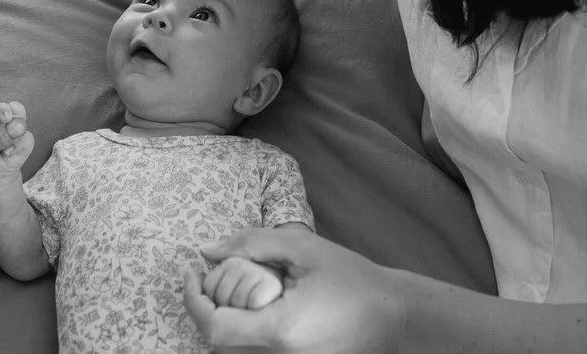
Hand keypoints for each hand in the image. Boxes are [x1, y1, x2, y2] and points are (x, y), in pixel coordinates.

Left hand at [183, 228, 403, 352]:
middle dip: (206, 307)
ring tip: (235, 288)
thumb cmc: (353, 278)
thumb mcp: (303, 249)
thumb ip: (251, 244)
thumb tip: (208, 251)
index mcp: (280, 329)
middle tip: (213, 276)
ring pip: (232, 350)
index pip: (214, 327)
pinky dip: (242, 329)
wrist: (394, 316)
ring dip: (222, 319)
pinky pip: (253, 352)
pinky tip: (255, 304)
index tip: (191, 272)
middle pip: (217, 342)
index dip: (193, 299)